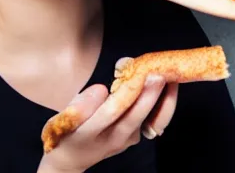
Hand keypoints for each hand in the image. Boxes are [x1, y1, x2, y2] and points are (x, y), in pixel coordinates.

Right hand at [38, 75, 177, 172]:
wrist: (71, 160)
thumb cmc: (65, 132)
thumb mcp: (62, 118)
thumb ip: (81, 104)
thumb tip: (102, 89)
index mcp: (91, 131)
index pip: (112, 111)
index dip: (127, 92)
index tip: (138, 74)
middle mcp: (113, 138)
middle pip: (135, 116)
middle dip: (150, 95)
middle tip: (161, 73)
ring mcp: (126, 140)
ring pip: (147, 119)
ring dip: (162, 100)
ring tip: (171, 77)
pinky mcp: (134, 137)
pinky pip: (151, 120)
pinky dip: (160, 104)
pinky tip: (166, 87)